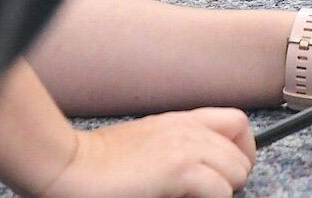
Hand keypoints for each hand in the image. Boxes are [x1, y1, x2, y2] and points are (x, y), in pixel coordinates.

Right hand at [40, 110, 254, 197]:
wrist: (68, 165)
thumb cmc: (98, 162)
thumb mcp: (147, 143)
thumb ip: (178, 147)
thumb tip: (202, 172)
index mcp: (183, 121)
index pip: (238, 123)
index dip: (242, 151)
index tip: (229, 173)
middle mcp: (189, 129)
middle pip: (243, 151)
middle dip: (234, 177)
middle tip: (212, 194)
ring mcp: (186, 147)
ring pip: (237, 171)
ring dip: (223, 191)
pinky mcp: (178, 169)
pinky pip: (220, 190)